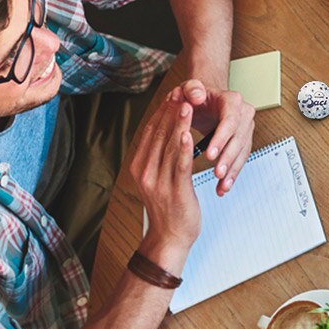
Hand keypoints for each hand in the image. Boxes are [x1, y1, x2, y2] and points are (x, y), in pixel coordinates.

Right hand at [128, 96, 199, 266]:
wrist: (169, 238)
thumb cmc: (167, 208)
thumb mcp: (156, 178)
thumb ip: (158, 156)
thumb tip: (163, 132)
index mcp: (139, 167)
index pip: (150, 132)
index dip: (160, 111)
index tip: (170, 94)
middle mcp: (145, 172)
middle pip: (159, 135)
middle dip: (170, 111)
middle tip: (180, 91)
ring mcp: (158, 182)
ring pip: (170, 146)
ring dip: (179, 123)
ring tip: (186, 104)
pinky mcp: (175, 190)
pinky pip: (180, 165)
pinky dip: (185, 148)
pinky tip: (189, 134)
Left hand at [167, 78, 254, 195]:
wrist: (204, 100)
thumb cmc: (195, 95)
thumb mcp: (189, 88)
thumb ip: (191, 88)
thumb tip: (196, 95)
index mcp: (232, 101)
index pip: (229, 121)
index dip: (221, 138)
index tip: (209, 154)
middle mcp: (243, 113)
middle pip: (238, 139)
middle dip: (228, 158)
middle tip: (217, 173)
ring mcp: (245, 128)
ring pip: (242, 152)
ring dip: (232, 170)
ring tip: (221, 185)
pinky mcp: (243, 141)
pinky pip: (240, 159)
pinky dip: (232, 174)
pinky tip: (224, 186)